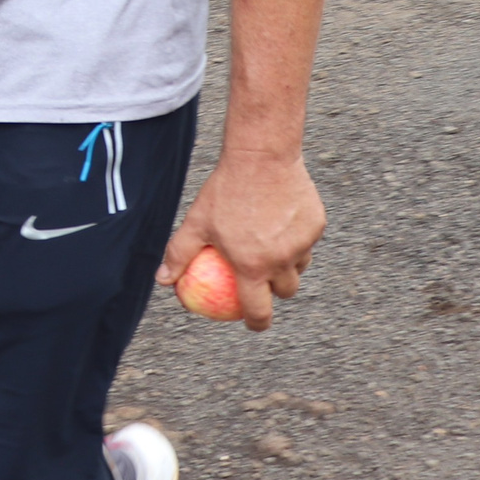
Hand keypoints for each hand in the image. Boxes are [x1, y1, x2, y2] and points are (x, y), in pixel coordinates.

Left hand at [155, 150, 324, 331]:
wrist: (262, 156)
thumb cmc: (224, 190)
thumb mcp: (196, 222)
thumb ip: (179, 254)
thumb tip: (163, 280)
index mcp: (253, 266)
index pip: (259, 310)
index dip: (257, 322)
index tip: (253, 322)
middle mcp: (282, 260)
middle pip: (285, 291)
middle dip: (275, 291)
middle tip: (263, 280)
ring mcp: (302, 244)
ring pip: (299, 266)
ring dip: (288, 264)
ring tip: (271, 248)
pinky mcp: (316, 225)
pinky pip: (307, 241)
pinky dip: (296, 238)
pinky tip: (281, 222)